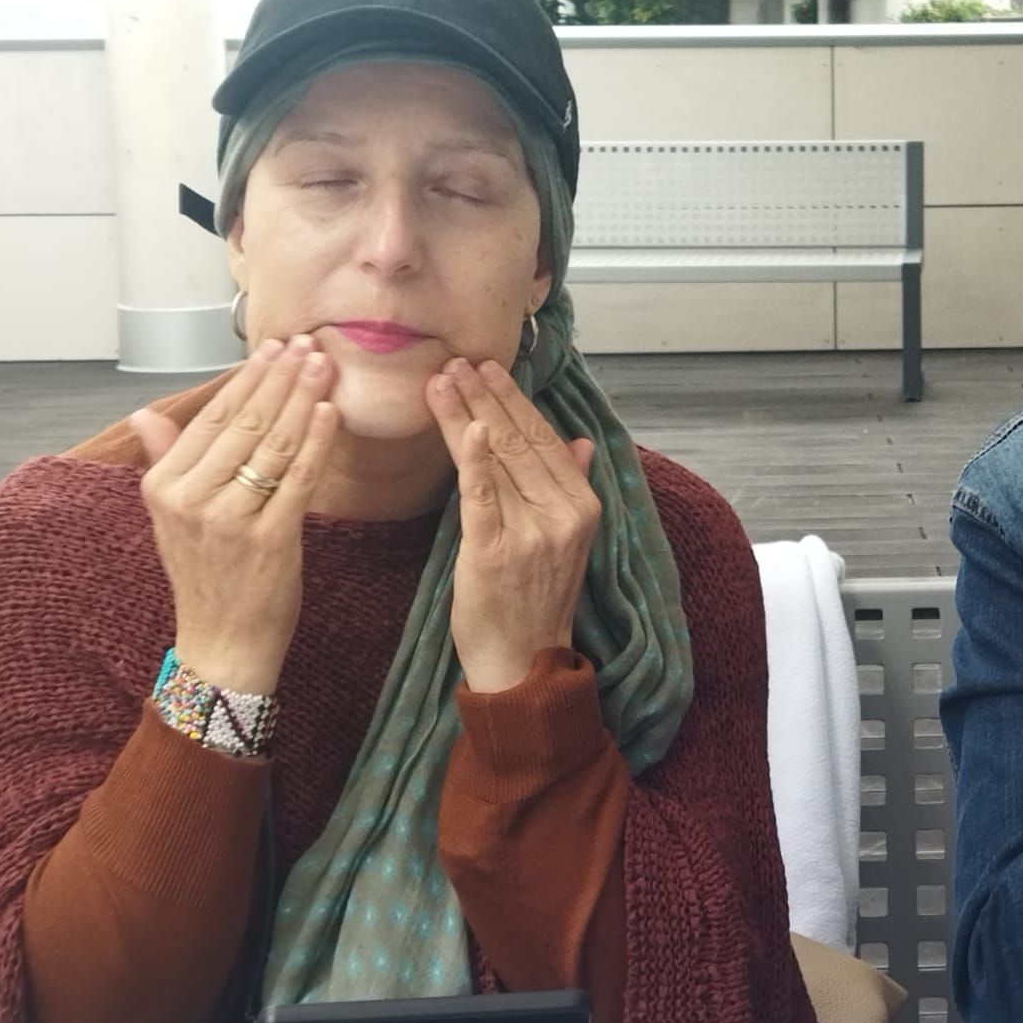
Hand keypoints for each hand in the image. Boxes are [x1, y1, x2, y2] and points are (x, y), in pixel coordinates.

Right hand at [129, 336, 339, 694]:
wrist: (221, 643)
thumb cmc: (204, 576)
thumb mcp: (169, 519)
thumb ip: (163, 462)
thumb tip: (144, 415)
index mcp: (164, 487)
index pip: (212, 419)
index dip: (246, 380)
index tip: (273, 349)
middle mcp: (192, 499)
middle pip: (246, 424)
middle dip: (280, 378)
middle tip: (307, 345)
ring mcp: (231, 519)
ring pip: (274, 444)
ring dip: (302, 399)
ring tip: (324, 366)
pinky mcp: (271, 538)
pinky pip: (299, 479)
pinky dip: (316, 442)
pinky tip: (330, 412)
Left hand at [427, 357, 598, 693]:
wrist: (523, 661)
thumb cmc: (536, 599)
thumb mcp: (567, 542)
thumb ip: (573, 487)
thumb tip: (581, 443)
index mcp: (582, 508)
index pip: (544, 441)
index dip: (514, 402)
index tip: (487, 369)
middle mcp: (562, 515)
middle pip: (518, 443)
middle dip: (485, 398)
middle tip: (457, 362)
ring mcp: (530, 533)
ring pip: (495, 460)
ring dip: (465, 415)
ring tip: (441, 382)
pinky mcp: (494, 551)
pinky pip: (482, 496)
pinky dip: (472, 459)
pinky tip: (463, 426)